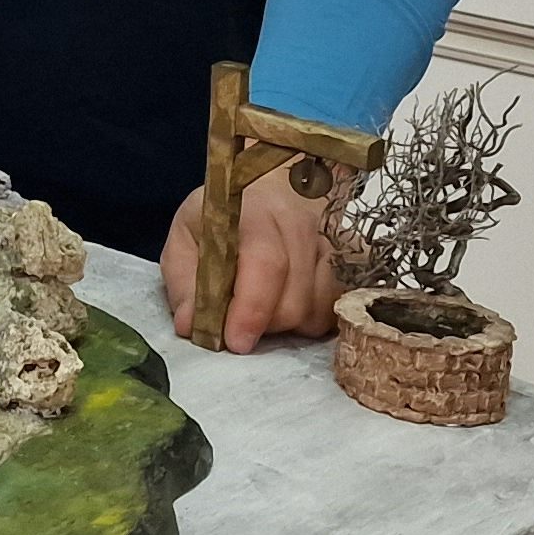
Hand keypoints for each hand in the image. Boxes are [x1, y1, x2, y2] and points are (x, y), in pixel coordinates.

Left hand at [160, 167, 345, 352]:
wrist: (269, 192)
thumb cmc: (223, 220)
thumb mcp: (186, 239)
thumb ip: (184, 282)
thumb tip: (191, 325)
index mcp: (256, 212)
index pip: (266, 264)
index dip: (252, 309)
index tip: (236, 341)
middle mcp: (302, 225)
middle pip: (294, 298)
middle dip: (263, 324)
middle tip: (238, 321)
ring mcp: (332, 245)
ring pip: (317, 311)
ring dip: (286, 325)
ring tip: (262, 308)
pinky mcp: (349, 265)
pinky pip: (334, 312)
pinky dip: (309, 321)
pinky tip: (287, 305)